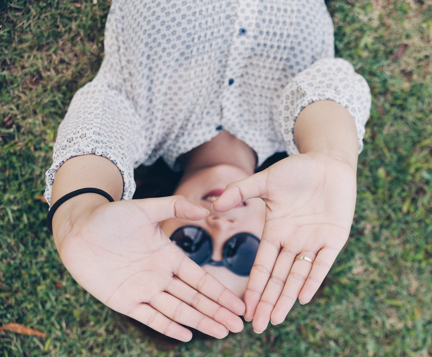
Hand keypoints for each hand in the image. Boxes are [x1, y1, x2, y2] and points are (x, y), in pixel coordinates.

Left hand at [56, 195, 244, 340]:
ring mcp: (143, 290)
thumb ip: (175, 205)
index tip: (238, 304)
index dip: (220, 293)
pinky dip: (168, 326)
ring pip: (177, 310)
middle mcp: (160, 276)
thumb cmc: (111, 216)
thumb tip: (205, 209)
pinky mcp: (123, 301)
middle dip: (217, 312)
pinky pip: (149, 317)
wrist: (78, 229)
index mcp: (169, 256)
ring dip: (200, 321)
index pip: (200, 279)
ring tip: (222, 332)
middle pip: (195, 299)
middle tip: (238, 326)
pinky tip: (186, 334)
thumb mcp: (146, 208)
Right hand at [212, 152, 355, 332]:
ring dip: (286, 297)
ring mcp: (313, 241)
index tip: (244, 308)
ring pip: (298, 276)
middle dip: (267, 301)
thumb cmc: (297, 170)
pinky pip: (322, 263)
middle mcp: (292, 241)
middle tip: (258, 326)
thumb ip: (241, 191)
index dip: (254, 287)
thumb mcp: (266, 180)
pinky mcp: (334, 238)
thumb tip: (215, 204)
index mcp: (275, 231)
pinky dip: (313, 280)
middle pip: (278, 278)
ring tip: (275, 319)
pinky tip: (302, 297)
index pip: (262, 266)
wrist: (328, 162)